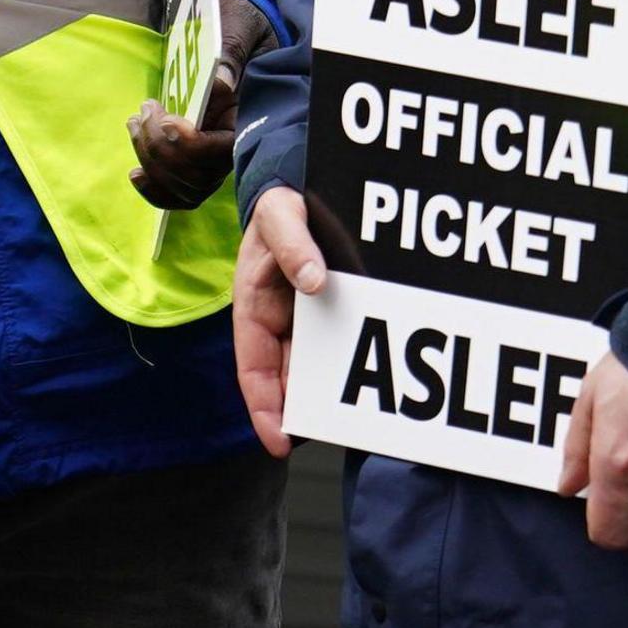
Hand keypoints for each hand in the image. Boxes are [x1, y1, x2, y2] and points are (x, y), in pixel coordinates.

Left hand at [127, 0, 274, 209]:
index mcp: (252, 118)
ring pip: (185, 186)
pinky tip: (136, 175)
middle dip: (161, 149)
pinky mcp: (198, 159)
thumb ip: (231, 54)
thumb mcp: (240, 30)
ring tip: (135, 123)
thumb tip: (220, 81)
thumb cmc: (241, 29)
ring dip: (151, 159)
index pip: (222, 152)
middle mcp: (236, 146)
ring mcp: (216, 157)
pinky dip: (156, 189)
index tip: (168, 119)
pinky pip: (180, 191)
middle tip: (144, 111)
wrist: (239, 34)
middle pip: (198, 175)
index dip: (191, 145)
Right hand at [234, 185, 326, 454]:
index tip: (280, 441)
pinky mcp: (333, 316)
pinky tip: (375, 387)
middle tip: (327, 439)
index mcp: (253, 306)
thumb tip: (312, 281)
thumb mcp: (280, 216)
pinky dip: (352, 370)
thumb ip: (292, 243)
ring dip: (327, 398)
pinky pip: (341, 350)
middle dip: (301, 413)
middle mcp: (278, 322)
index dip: (264, 409)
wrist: (302, 186)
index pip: (253, 369)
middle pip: (285, 381)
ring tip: (352, 425)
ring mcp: (306, 322)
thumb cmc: (281, 202)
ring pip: (314, 371)